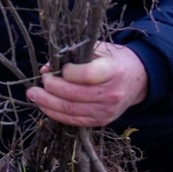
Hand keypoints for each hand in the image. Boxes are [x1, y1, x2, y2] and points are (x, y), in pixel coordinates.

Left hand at [26, 41, 147, 127]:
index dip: (68, 72)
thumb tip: (46, 68)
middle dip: (50, 88)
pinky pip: (74, 120)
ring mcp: (106, 110)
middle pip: (73, 95)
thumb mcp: (98, 50)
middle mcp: (111, 93)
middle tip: (39, 83)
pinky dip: (55, 113)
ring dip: (47, 103)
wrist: (138, 80)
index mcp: (113, 71)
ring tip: (33, 94)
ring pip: (70, 110)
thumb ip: (72, 56)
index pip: (86, 75)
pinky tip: (44, 105)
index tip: (60, 68)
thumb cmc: (114, 61)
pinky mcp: (101, 121)